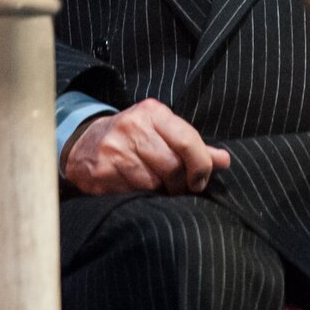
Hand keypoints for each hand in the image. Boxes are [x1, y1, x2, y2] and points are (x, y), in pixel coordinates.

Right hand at [62, 98, 230, 195]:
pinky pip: (132, 193)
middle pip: (172, 166)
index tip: (200, 181)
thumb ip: (193, 146)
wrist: (84, 142)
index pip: (188, 141)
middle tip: (179, 189)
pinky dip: (140, 197)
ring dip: (160, 192)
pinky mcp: (101, 170)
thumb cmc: (133, 138)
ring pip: (153, 183)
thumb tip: (224, 161)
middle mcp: (133, 127)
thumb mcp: (162, 132)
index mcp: (153, 113)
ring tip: (156, 188)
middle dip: (181, 184)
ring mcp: (114, 148)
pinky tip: (136, 190)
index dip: (201, 166)